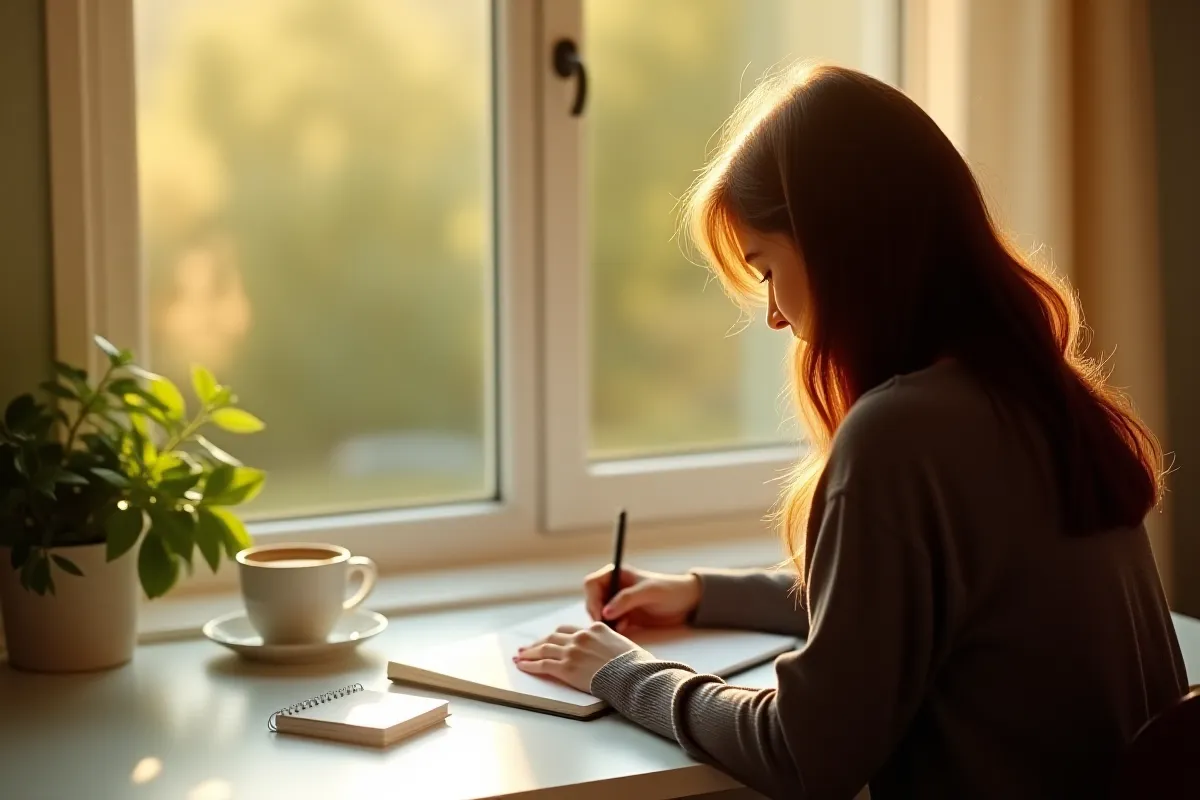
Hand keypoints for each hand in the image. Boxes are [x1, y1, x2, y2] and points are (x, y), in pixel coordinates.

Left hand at [514, 622, 638, 691]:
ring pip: (544, 648)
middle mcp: (581, 637)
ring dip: (529, 652)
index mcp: (595, 629)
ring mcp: (572, 651)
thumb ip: (608, 644)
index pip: (569, 630)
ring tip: (520, 656)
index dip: (556, 636)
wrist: (632, 675)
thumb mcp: (623, 645)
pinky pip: (543, 664)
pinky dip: (530, 665)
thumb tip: (607, 651)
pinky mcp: (566, 668)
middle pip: (553, 636)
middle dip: (539, 642)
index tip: (549, 639)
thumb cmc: (634, 664)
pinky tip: (522, 666)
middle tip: (528, 647)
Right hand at [584, 565, 702, 632]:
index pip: (591, 584)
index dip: (592, 599)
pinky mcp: (625, 617)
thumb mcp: (648, 592)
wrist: (688, 604)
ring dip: (605, 623)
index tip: (600, 615)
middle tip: (607, 626)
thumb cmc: (670, 590)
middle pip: (592, 601)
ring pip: (600, 615)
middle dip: (597, 614)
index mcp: (616, 574)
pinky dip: (614, 630)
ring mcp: (618, 603)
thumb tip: (605, 612)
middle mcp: (614, 588)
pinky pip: (611, 625)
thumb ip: (626, 599)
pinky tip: (625, 630)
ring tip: (619, 628)